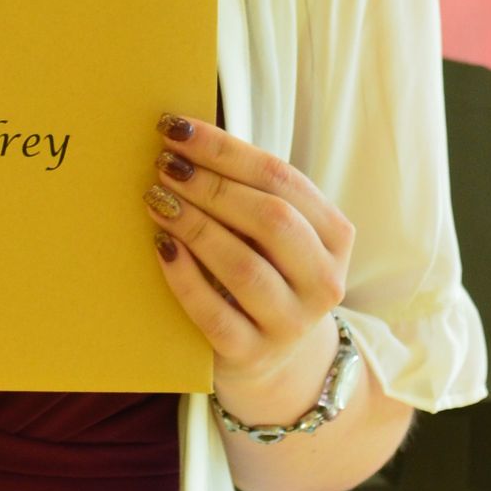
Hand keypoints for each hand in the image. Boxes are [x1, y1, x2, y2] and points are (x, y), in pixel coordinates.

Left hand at [144, 112, 352, 422]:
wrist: (274, 362)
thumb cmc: (266, 275)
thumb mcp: (277, 236)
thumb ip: (250, 193)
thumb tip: (185, 139)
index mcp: (334, 237)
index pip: (282, 180)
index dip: (227, 150)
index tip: (178, 129)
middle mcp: (323, 281)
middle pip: (270, 219)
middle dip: (211, 185)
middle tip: (165, 165)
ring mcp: (290, 323)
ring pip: (243, 266)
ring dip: (195, 226)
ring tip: (157, 199)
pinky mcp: (252, 354)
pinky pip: (213, 312)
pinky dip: (184, 276)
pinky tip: (161, 247)